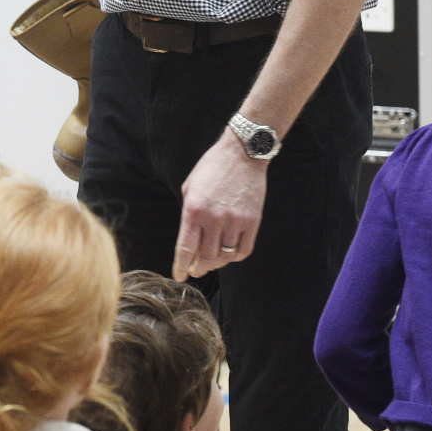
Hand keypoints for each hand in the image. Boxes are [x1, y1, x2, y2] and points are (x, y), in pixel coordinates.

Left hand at [173, 129, 267, 278]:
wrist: (242, 154)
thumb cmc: (212, 168)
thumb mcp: (190, 187)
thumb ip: (188, 214)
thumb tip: (189, 240)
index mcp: (193, 210)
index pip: (185, 249)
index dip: (181, 267)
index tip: (180, 276)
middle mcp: (213, 218)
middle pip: (205, 258)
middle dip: (198, 268)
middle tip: (196, 270)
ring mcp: (235, 221)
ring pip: (224, 257)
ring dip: (216, 264)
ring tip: (211, 262)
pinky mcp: (252, 221)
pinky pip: (243, 250)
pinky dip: (235, 256)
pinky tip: (229, 254)